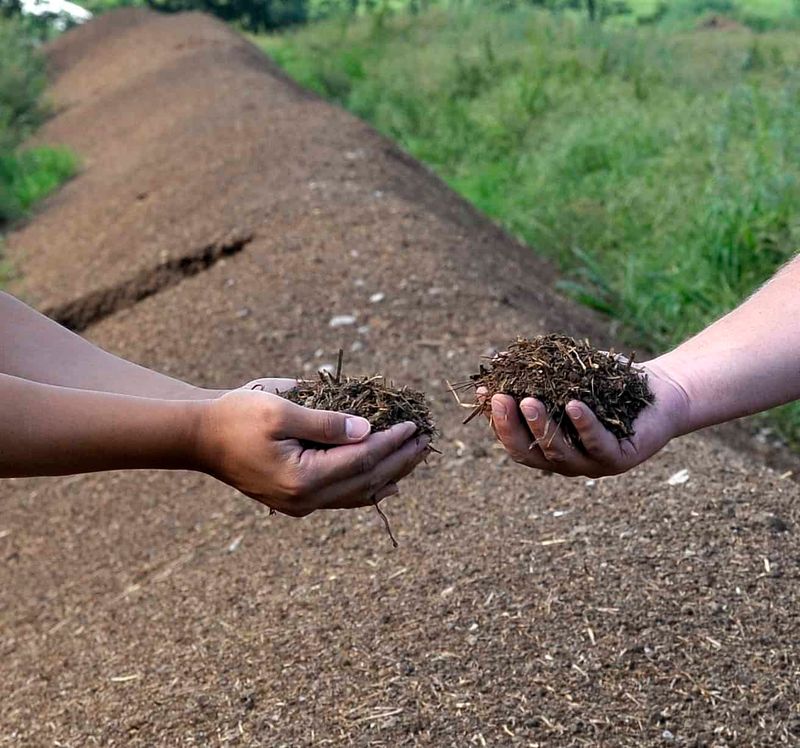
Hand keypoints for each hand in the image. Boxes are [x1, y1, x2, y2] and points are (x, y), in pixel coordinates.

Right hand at [194, 389, 428, 515]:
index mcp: (302, 478)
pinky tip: (387, 485)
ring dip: (389, 475)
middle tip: (426, 440)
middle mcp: (304, 500)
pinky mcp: (295, 501)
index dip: (391, 442)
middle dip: (399, 460)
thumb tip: (367, 430)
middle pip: (366, 482)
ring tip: (415, 458)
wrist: (199, 437)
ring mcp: (300, 505)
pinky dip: (367, 490)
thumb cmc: (236, 416)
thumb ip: (326, 422)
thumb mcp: (281, 410)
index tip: (413, 425)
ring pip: (357, 494)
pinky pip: (341, 499)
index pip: (361, 460)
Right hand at [486, 360, 690, 477]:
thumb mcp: (568, 374)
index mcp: (548, 445)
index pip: (513, 439)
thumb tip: (497, 358)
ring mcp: (592, 464)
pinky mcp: (621, 458)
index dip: (495, 419)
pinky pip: (597, 444)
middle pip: (529, 452)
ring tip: (528, 400)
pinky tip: (573, 405)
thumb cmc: (610, 383)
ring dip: (540, 426)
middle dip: (510, 426)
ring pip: (558, 452)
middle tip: (500, 398)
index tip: (485, 392)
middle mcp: (567, 461)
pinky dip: (583, 424)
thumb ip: (535, 373)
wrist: (662, 391)